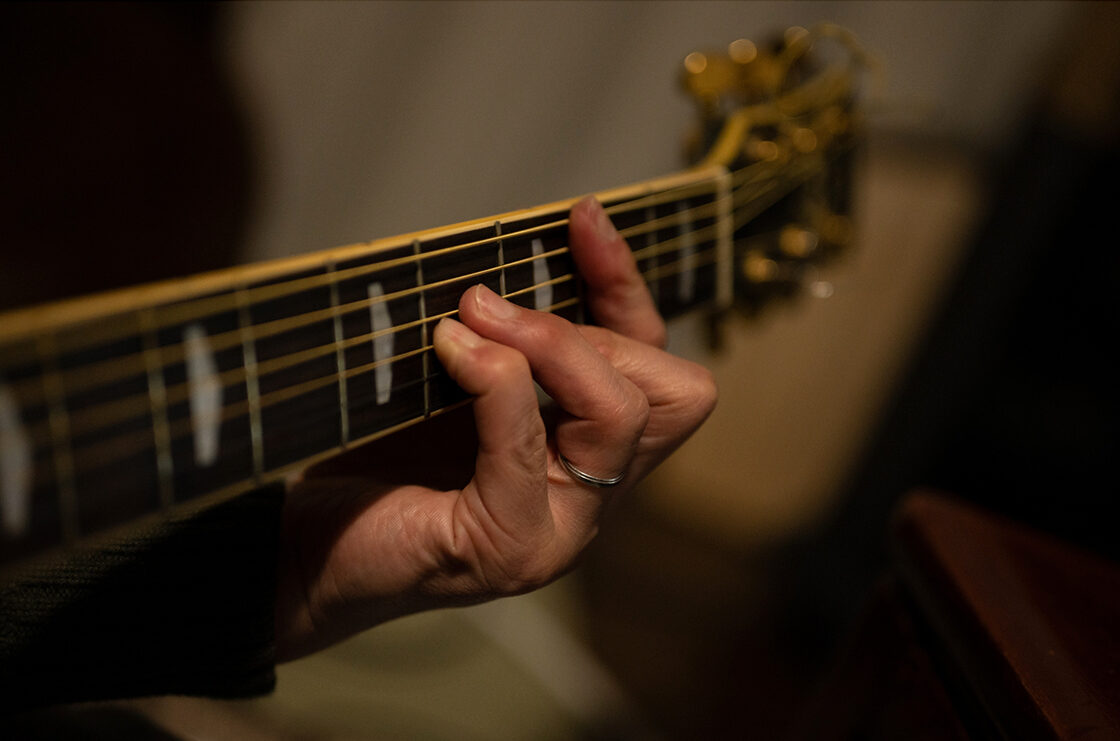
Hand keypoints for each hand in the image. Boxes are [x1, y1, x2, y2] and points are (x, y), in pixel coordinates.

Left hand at [275, 197, 715, 659]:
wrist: (298, 549)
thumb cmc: (373, 461)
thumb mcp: (455, 377)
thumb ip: (504, 339)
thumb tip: (506, 271)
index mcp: (588, 452)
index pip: (661, 365)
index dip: (628, 288)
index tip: (582, 219)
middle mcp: (592, 496)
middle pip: (672, 392)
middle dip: (592, 328)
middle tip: (495, 307)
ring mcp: (558, 531)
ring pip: (619, 415)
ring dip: (549, 345)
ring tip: (471, 316)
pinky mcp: (505, 548)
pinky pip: (526, 445)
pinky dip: (495, 382)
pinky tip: (448, 352)